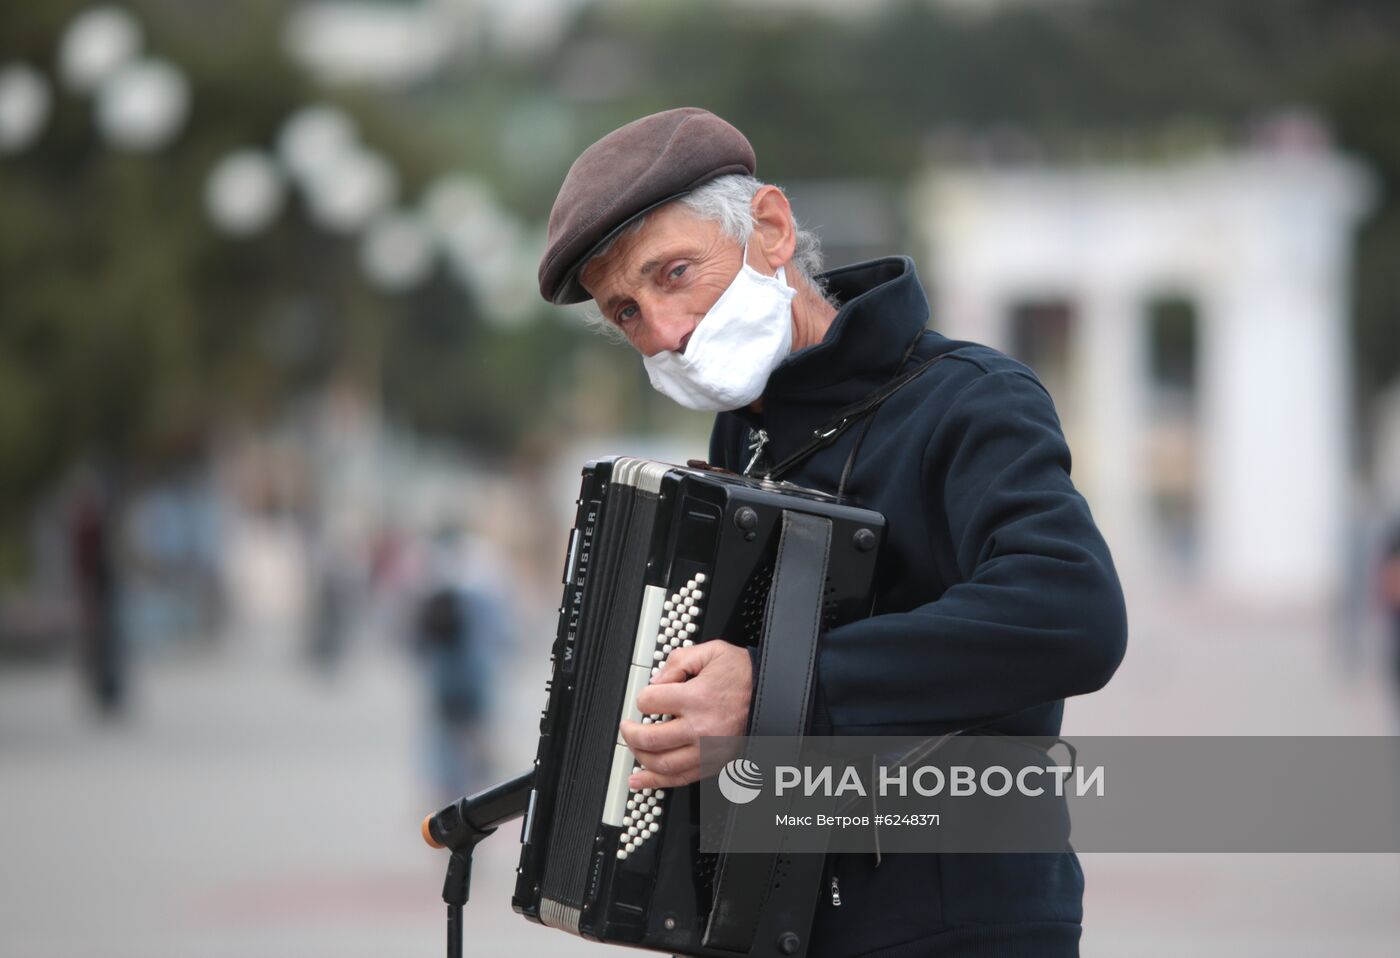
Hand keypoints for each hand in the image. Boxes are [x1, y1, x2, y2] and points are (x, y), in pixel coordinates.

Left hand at [619, 640, 751, 788]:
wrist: (772, 694)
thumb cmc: (744, 675)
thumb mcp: (712, 652)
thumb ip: (679, 661)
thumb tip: (657, 681)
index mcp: (697, 698)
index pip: (650, 702)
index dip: (642, 697)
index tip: (647, 697)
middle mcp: (701, 728)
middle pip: (650, 739)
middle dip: (630, 733)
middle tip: (628, 726)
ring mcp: (708, 750)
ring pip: (662, 764)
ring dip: (640, 758)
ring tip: (633, 748)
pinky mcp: (714, 763)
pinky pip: (681, 779)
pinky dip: (657, 782)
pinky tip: (640, 780)